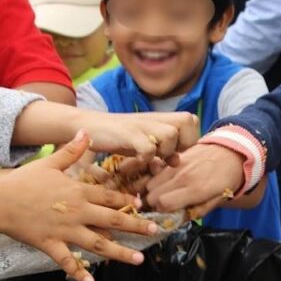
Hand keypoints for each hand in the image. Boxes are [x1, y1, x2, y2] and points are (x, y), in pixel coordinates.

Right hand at [0, 131, 159, 280]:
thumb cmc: (24, 180)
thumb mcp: (50, 162)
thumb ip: (72, 151)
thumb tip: (86, 132)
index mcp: (78, 191)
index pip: (109, 196)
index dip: (127, 201)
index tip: (142, 204)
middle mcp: (77, 212)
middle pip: (112, 220)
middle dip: (135, 225)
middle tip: (154, 230)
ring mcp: (65, 230)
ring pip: (98, 244)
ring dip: (120, 252)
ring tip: (138, 259)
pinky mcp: (50, 244)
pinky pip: (67, 261)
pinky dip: (78, 272)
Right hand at [82, 111, 198, 164]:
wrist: (88, 127)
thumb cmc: (118, 137)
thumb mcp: (143, 145)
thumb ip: (162, 151)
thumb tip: (178, 160)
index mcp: (161, 120)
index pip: (192, 120)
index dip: (189, 138)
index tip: (175, 151)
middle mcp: (154, 119)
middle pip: (188, 121)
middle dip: (183, 142)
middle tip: (167, 154)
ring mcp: (142, 125)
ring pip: (170, 135)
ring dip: (164, 151)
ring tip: (149, 158)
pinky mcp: (128, 134)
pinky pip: (148, 148)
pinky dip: (145, 158)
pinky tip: (135, 162)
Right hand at [146, 143, 244, 216]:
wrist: (232, 153)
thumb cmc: (226, 181)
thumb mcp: (217, 201)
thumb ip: (196, 212)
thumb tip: (176, 220)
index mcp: (195, 190)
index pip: (163, 204)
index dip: (162, 212)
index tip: (167, 213)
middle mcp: (182, 176)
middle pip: (152, 194)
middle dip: (154, 204)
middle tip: (164, 206)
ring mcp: (177, 165)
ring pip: (151, 182)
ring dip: (154, 192)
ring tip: (165, 195)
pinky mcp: (175, 157)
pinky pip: (157, 171)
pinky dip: (157, 180)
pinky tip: (167, 183)